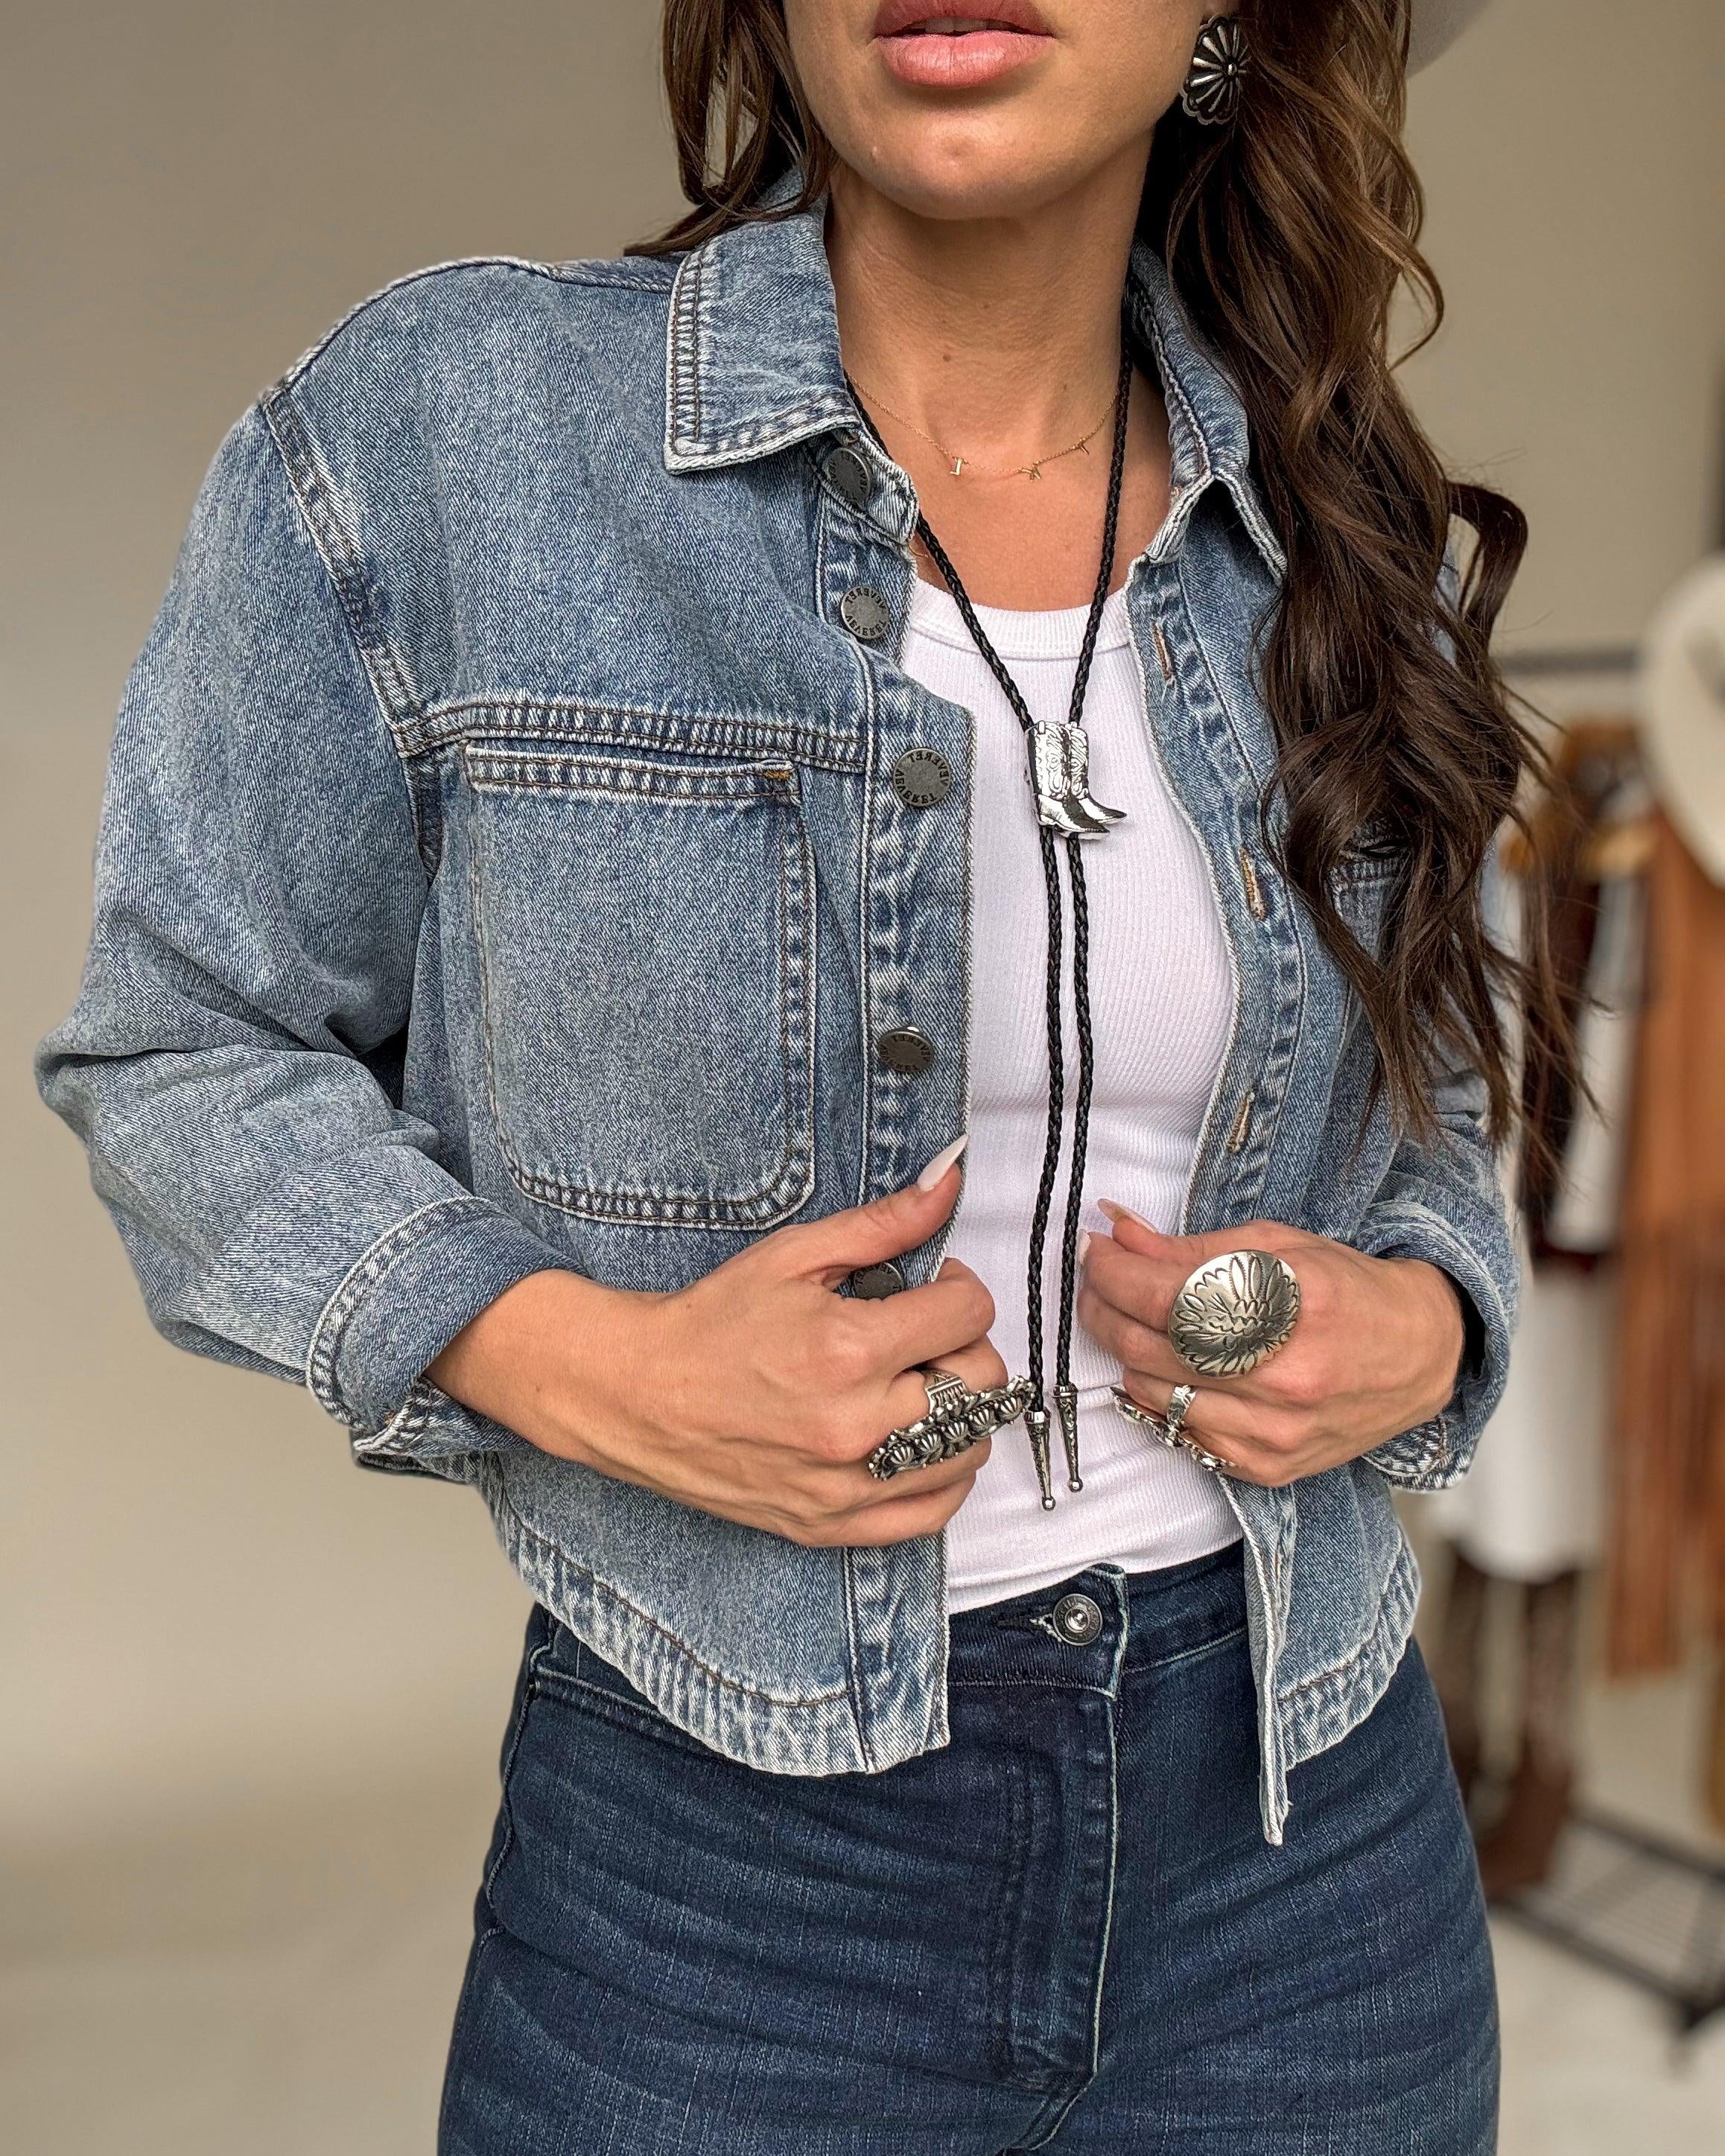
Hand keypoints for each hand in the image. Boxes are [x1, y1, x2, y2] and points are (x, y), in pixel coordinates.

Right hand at [427, 1148, 1008, 1546]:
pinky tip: (922, 1444)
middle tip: (928, 1335)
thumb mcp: (793, 1255)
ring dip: (963, 1411)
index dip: (962, 1288)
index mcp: (849, 1348)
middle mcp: (856, 1424)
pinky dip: (945, 1479)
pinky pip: (930, 1514)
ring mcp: (845, 1482)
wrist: (636, 1393)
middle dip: (966, 1346)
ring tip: (920, 1386)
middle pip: (982, 1384)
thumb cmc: (710, 1322)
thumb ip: (881, 1223)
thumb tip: (949, 1180)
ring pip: (969, 1452)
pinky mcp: (829, 1523)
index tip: (937, 1286)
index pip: (969, 1315)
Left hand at [1076, 1205, 1465, 1486]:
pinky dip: (1159, 1398)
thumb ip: (1191, 1248)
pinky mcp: (1267, 1466)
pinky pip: (1180, 1433)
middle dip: (1104, 1307)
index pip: (1168, 1296)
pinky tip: (1166, 1367)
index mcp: (1292, 1307)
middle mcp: (1284, 1377)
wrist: (1421, 1357)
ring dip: (1125, 1352)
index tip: (1093, 1251)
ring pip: (1154, 1393)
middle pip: (1150, 1347)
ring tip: (1129, 1320)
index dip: (1113, 1272)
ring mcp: (1275, 1432)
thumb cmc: (1347, 1292)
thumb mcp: (1278, 1246)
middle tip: (1095, 1282)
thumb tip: (1118, 1233)